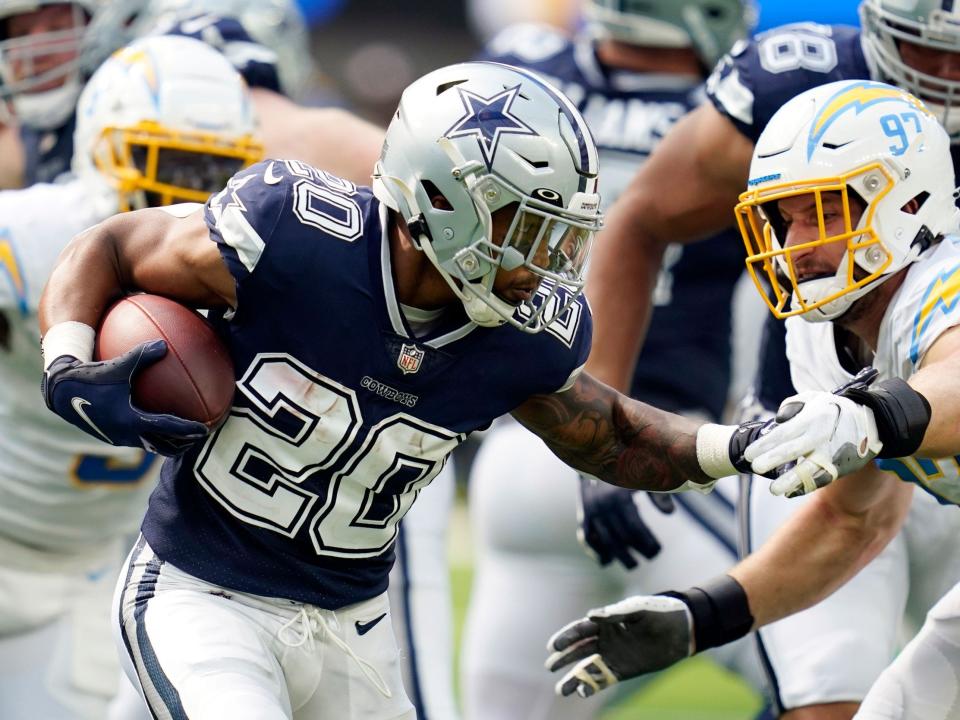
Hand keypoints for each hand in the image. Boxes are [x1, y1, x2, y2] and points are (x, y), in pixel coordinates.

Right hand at [42, 340, 209, 455]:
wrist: (60, 393)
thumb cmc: (91, 376)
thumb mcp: (117, 365)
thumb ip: (142, 355)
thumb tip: (165, 344)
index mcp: (131, 419)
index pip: (167, 428)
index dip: (188, 430)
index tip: (205, 430)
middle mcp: (127, 434)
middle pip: (164, 447)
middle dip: (184, 445)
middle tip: (201, 438)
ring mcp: (119, 438)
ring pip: (152, 447)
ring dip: (170, 445)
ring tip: (186, 439)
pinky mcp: (113, 437)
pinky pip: (139, 440)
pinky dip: (154, 437)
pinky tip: (159, 425)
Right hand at [545, 595, 692, 697]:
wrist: (681, 631)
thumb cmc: (658, 614)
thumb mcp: (637, 610)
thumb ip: (614, 614)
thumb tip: (590, 616)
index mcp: (606, 621)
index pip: (581, 630)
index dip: (566, 637)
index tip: (554, 646)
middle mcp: (606, 639)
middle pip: (579, 650)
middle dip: (564, 658)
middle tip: (550, 666)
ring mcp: (613, 656)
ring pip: (588, 667)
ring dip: (574, 677)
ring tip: (561, 690)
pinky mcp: (623, 671)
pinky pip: (603, 680)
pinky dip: (592, 686)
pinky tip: (582, 692)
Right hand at [576, 475, 673, 568]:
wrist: (596, 457)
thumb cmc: (626, 469)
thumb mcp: (644, 477)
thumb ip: (658, 494)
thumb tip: (670, 513)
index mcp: (619, 498)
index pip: (635, 529)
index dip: (647, 543)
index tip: (658, 550)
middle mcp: (602, 507)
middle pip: (621, 539)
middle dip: (637, 551)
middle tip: (651, 557)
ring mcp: (590, 512)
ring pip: (604, 542)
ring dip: (618, 556)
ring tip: (633, 564)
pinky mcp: (583, 515)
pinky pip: (587, 538)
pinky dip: (595, 551)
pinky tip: (607, 560)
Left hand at [744, 370, 881, 496]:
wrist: (873, 420)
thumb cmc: (836, 408)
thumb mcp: (815, 398)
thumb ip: (791, 405)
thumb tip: (777, 421)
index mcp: (811, 420)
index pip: (783, 433)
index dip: (765, 444)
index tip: (749, 453)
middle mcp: (819, 437)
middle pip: (791, 450)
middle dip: (772, 460)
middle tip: (755, 467)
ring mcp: (831, 454)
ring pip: (808, 470)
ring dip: (791, 480)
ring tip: (774, 489)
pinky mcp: (840, 466)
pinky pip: (821, 480)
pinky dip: (806, 487)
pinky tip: (791, 492)